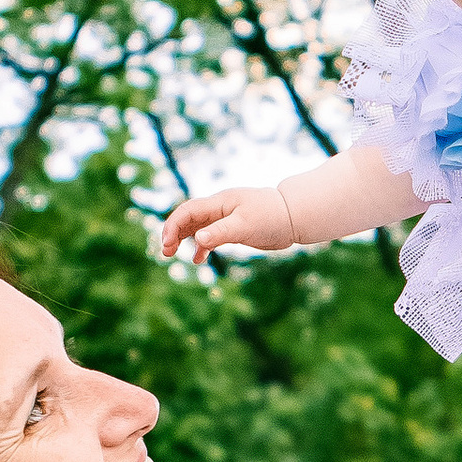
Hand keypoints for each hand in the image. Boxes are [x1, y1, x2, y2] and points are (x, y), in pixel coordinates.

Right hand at [160, 186, 291, 262]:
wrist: (294, 217)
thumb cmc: (271, 217)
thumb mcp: (245, 226)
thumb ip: (220, 232)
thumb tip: (197, 240)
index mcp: (219, 203)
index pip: (187, 211)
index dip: (173, 225)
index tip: (166, 244)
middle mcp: (219, 208)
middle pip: (188, 218)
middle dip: (173, 233)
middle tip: (166, 252)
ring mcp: (226, 218)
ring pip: (198, 227)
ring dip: (184, 239)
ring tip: (172, 254)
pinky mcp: (234, 229)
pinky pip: (211, 236)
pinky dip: (202, 246)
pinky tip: (198, 259)